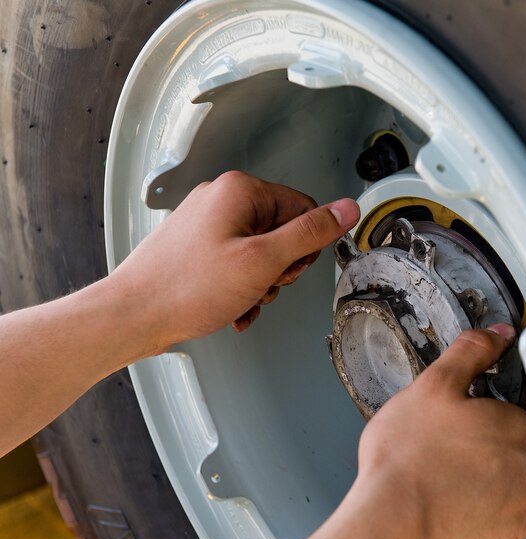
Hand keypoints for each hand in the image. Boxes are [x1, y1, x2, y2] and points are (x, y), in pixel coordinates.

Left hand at [109, 171, 359, 348]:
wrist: (133, 315)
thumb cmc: (186, 288)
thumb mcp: (264, 261)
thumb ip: (310, 234)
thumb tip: (345, 210)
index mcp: (240, 190)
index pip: (303, 208)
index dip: (304, 246)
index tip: (288, 268)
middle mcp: (222, 198)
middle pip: (282, 231)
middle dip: (279, 268)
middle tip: (260, 284)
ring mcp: (207, 221)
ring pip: (261, 252)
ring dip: (260, 283)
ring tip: (240, 298)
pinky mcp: (198, 245)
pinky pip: (238, 262)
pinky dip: (242, 286)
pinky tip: (231, 305)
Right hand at [357, 324, 525, 538]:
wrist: (390, 530)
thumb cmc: (408, 462)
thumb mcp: (433, 386)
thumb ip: (470, 353)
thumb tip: (494, 335)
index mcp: (521, 431)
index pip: (515, 414)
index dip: (482, 415)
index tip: (459, 422)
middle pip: (511, 453)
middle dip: (483, 449)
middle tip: (444, 449)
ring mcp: (517, 517)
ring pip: (503, 491)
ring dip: (480, 485)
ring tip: (439, 480)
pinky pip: (491, 525)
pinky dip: (472, 518)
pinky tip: (442, 508)